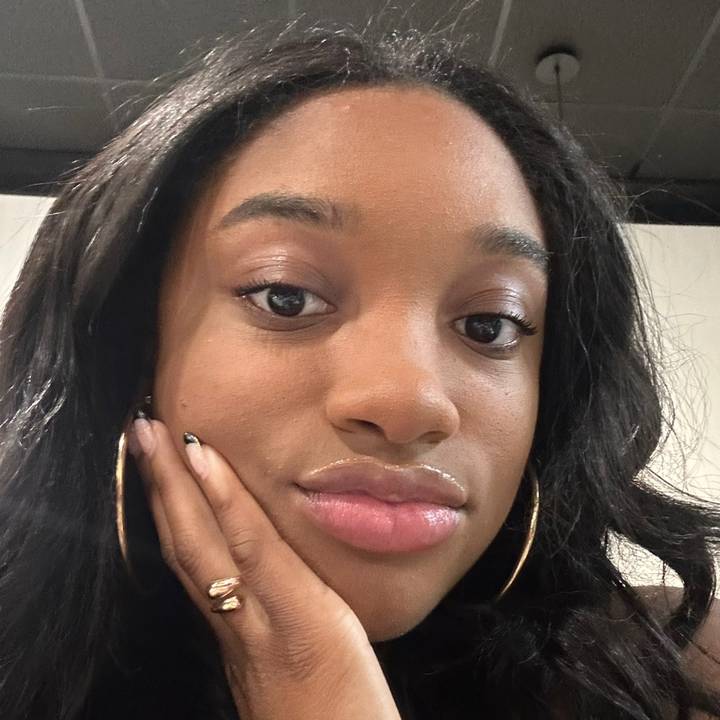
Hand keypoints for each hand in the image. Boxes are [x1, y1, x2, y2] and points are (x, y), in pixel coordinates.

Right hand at [128, 416, 401, 719]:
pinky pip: (254, 550)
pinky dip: (224, 501)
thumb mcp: (293, 668)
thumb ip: (276, 627)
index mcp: (237, 632)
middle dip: (157, 487)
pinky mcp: (303, 619)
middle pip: (184, 545)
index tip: (158, 467)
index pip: (195, 563)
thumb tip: (265, 591)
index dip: (171, 513)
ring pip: (200, 543)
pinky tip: (204, 460)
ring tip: (152, 433)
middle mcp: (235, 626)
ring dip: (172, 483)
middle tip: (140, 433)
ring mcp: (261, 623)